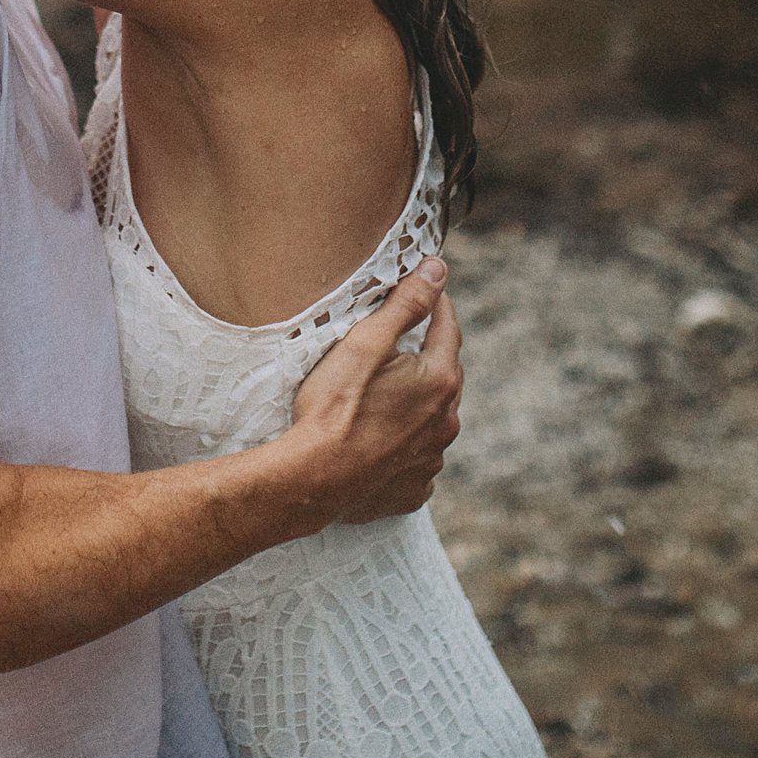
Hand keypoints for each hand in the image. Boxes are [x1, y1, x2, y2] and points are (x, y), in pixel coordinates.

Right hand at [281, 258, 462, 530]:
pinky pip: (416, 457)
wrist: (310, 480)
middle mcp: (446, 421)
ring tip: (380, 398)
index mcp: (440, 380)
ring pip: (431, 417)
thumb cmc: (333, 408)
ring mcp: (431, 458)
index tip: (425, 291)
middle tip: (393, 347)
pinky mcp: (414, 488)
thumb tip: (438, 270)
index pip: (448, 328)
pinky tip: (376, 440)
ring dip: (414, 404)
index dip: (435, 305)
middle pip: (442, 373)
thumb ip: (406, 305)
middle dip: (423, 357)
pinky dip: (403, 445)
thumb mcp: (365, 343)